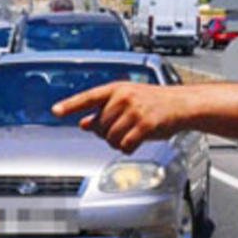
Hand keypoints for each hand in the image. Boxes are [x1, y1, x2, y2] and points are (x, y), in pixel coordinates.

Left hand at [51, 82, 175, 153]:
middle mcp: (124, 98)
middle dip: (107, 133)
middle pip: (100, 125)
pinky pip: (125, 145)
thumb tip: (84, 123)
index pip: (89, 97)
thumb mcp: (127, 101)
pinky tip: (135, 142)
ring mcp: (135, 111)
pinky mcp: (146, 125)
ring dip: (117, 142)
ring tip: (129, 135)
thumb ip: (105, 111)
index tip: (55, 111)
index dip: (71, 105)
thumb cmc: (155, 103)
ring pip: (111, 137)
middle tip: (121, 130)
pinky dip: (128, 148)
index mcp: (117, 89)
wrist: (182, 105)